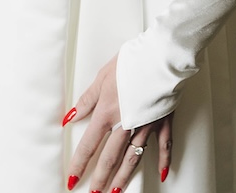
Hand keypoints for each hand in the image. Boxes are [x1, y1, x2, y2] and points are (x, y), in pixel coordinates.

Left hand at [63, 55, 172, 190]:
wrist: (161, 56)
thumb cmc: (133, 61)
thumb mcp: (102, 77)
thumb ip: (87, 100)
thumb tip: (71, 116)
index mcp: (108, 113)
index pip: (89, 144)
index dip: (80, 163)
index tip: (73, 178)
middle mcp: (126, 124)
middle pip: (110, 157)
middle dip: (100, 178)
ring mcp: (146, 125)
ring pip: (133, 157)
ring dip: (123, 176)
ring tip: (116, 190)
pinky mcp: (163, 121)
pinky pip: (164, 146)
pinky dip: (163, 161)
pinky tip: (162, 174)